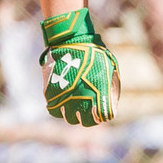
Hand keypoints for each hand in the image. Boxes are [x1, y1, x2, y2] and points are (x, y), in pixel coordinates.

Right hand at [39, 9, 119, 126]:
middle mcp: (82, 99)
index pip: (104, 116)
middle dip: (89, 118)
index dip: (104, 114)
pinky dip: (59, 109)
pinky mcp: (51, 95)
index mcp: (100, 92)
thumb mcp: (109, 67)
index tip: (103, 111)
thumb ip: (110, 85)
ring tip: (75, 104)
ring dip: (73, 114)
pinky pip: (55, 111)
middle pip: (86, 122)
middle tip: (89, 111)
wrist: (70, 41)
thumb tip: (111, 100)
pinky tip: (64, 100)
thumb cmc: (93, 52)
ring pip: (69, 118)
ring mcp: (65, 98)